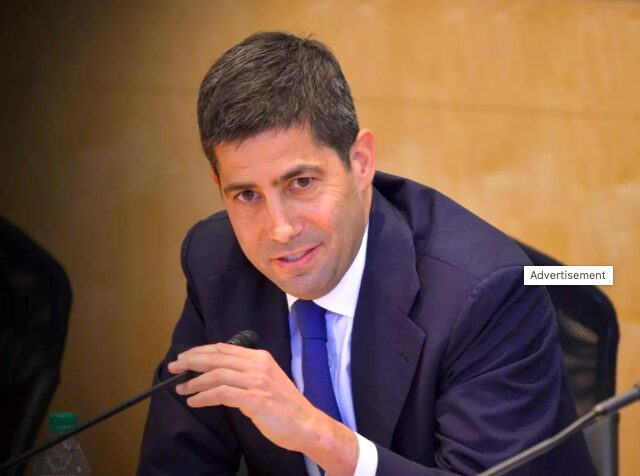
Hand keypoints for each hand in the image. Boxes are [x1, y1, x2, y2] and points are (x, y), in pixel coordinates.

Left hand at [167, 343, 357, 474]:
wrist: (306, 424)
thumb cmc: (284, 406)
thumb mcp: (265, 380)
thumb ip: (245, 373)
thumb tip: (215, 373)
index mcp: (261, 357)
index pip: (224, 349)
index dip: (200, 352)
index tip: (184, 358)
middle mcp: (258, 365)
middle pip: (217, 357)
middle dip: (192, 361)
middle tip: (174, 368)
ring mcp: (257, 381)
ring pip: (217, 374)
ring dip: (194, 382)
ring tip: (181, 389)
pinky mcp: (255, 399)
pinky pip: (222, 394)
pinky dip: (204, 397)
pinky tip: (195, 401)